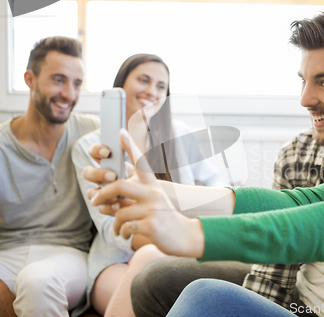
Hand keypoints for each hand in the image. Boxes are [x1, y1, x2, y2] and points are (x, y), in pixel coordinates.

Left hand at [87, 130, 205, 258]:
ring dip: (115, 223)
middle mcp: (153, 194)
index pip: (141, 162)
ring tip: (118, 228)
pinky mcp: (151, 225)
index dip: (130, 146)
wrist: (185, 236)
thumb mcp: (154, 201)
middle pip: (119, 185)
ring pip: (120, 212)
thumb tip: (104, 196)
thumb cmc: (164, 218)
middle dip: (102, 193)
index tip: (121, 132)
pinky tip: (124, 235)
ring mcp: (152, 209)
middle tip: (95, 200)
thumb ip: (134, 195)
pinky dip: (121, 232)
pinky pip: (125, 227)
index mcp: (153, 185)